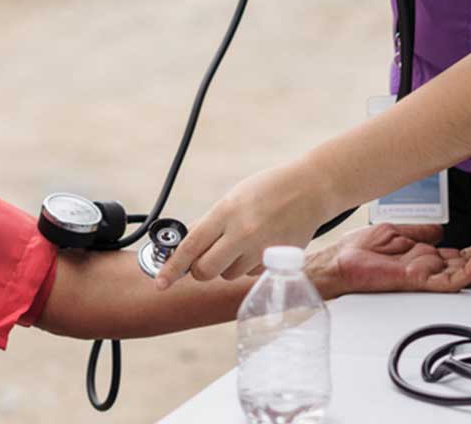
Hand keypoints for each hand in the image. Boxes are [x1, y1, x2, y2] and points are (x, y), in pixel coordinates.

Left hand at [155, 162, 334, 288]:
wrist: (311, 189)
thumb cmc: (270, 188)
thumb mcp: (234, 197)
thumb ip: (212, 222)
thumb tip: (190, 245)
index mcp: (226, 212)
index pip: (190, 247)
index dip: (171, 268)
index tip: (160, 282)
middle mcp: (241, 233)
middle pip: (205, 271)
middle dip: (199, 270)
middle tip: (204, 260)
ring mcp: (260, 250)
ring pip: (228, 274)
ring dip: (227, 266)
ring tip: (242, 241)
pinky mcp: (276, 261)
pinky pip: (250, 274)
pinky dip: (249, 265)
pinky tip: (260, 244)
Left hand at [306, 223, 470, 298]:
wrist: (338, 262)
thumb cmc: (356, 251)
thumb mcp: (394, 232)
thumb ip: (420, 232)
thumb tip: (441, 229)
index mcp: (422, 255)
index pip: (458, 253)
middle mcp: (427, 266)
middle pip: (467, 261)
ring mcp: (425, 275)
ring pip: (465, 271)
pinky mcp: (419, 281)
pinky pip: (451, 280)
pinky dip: (470, 269)